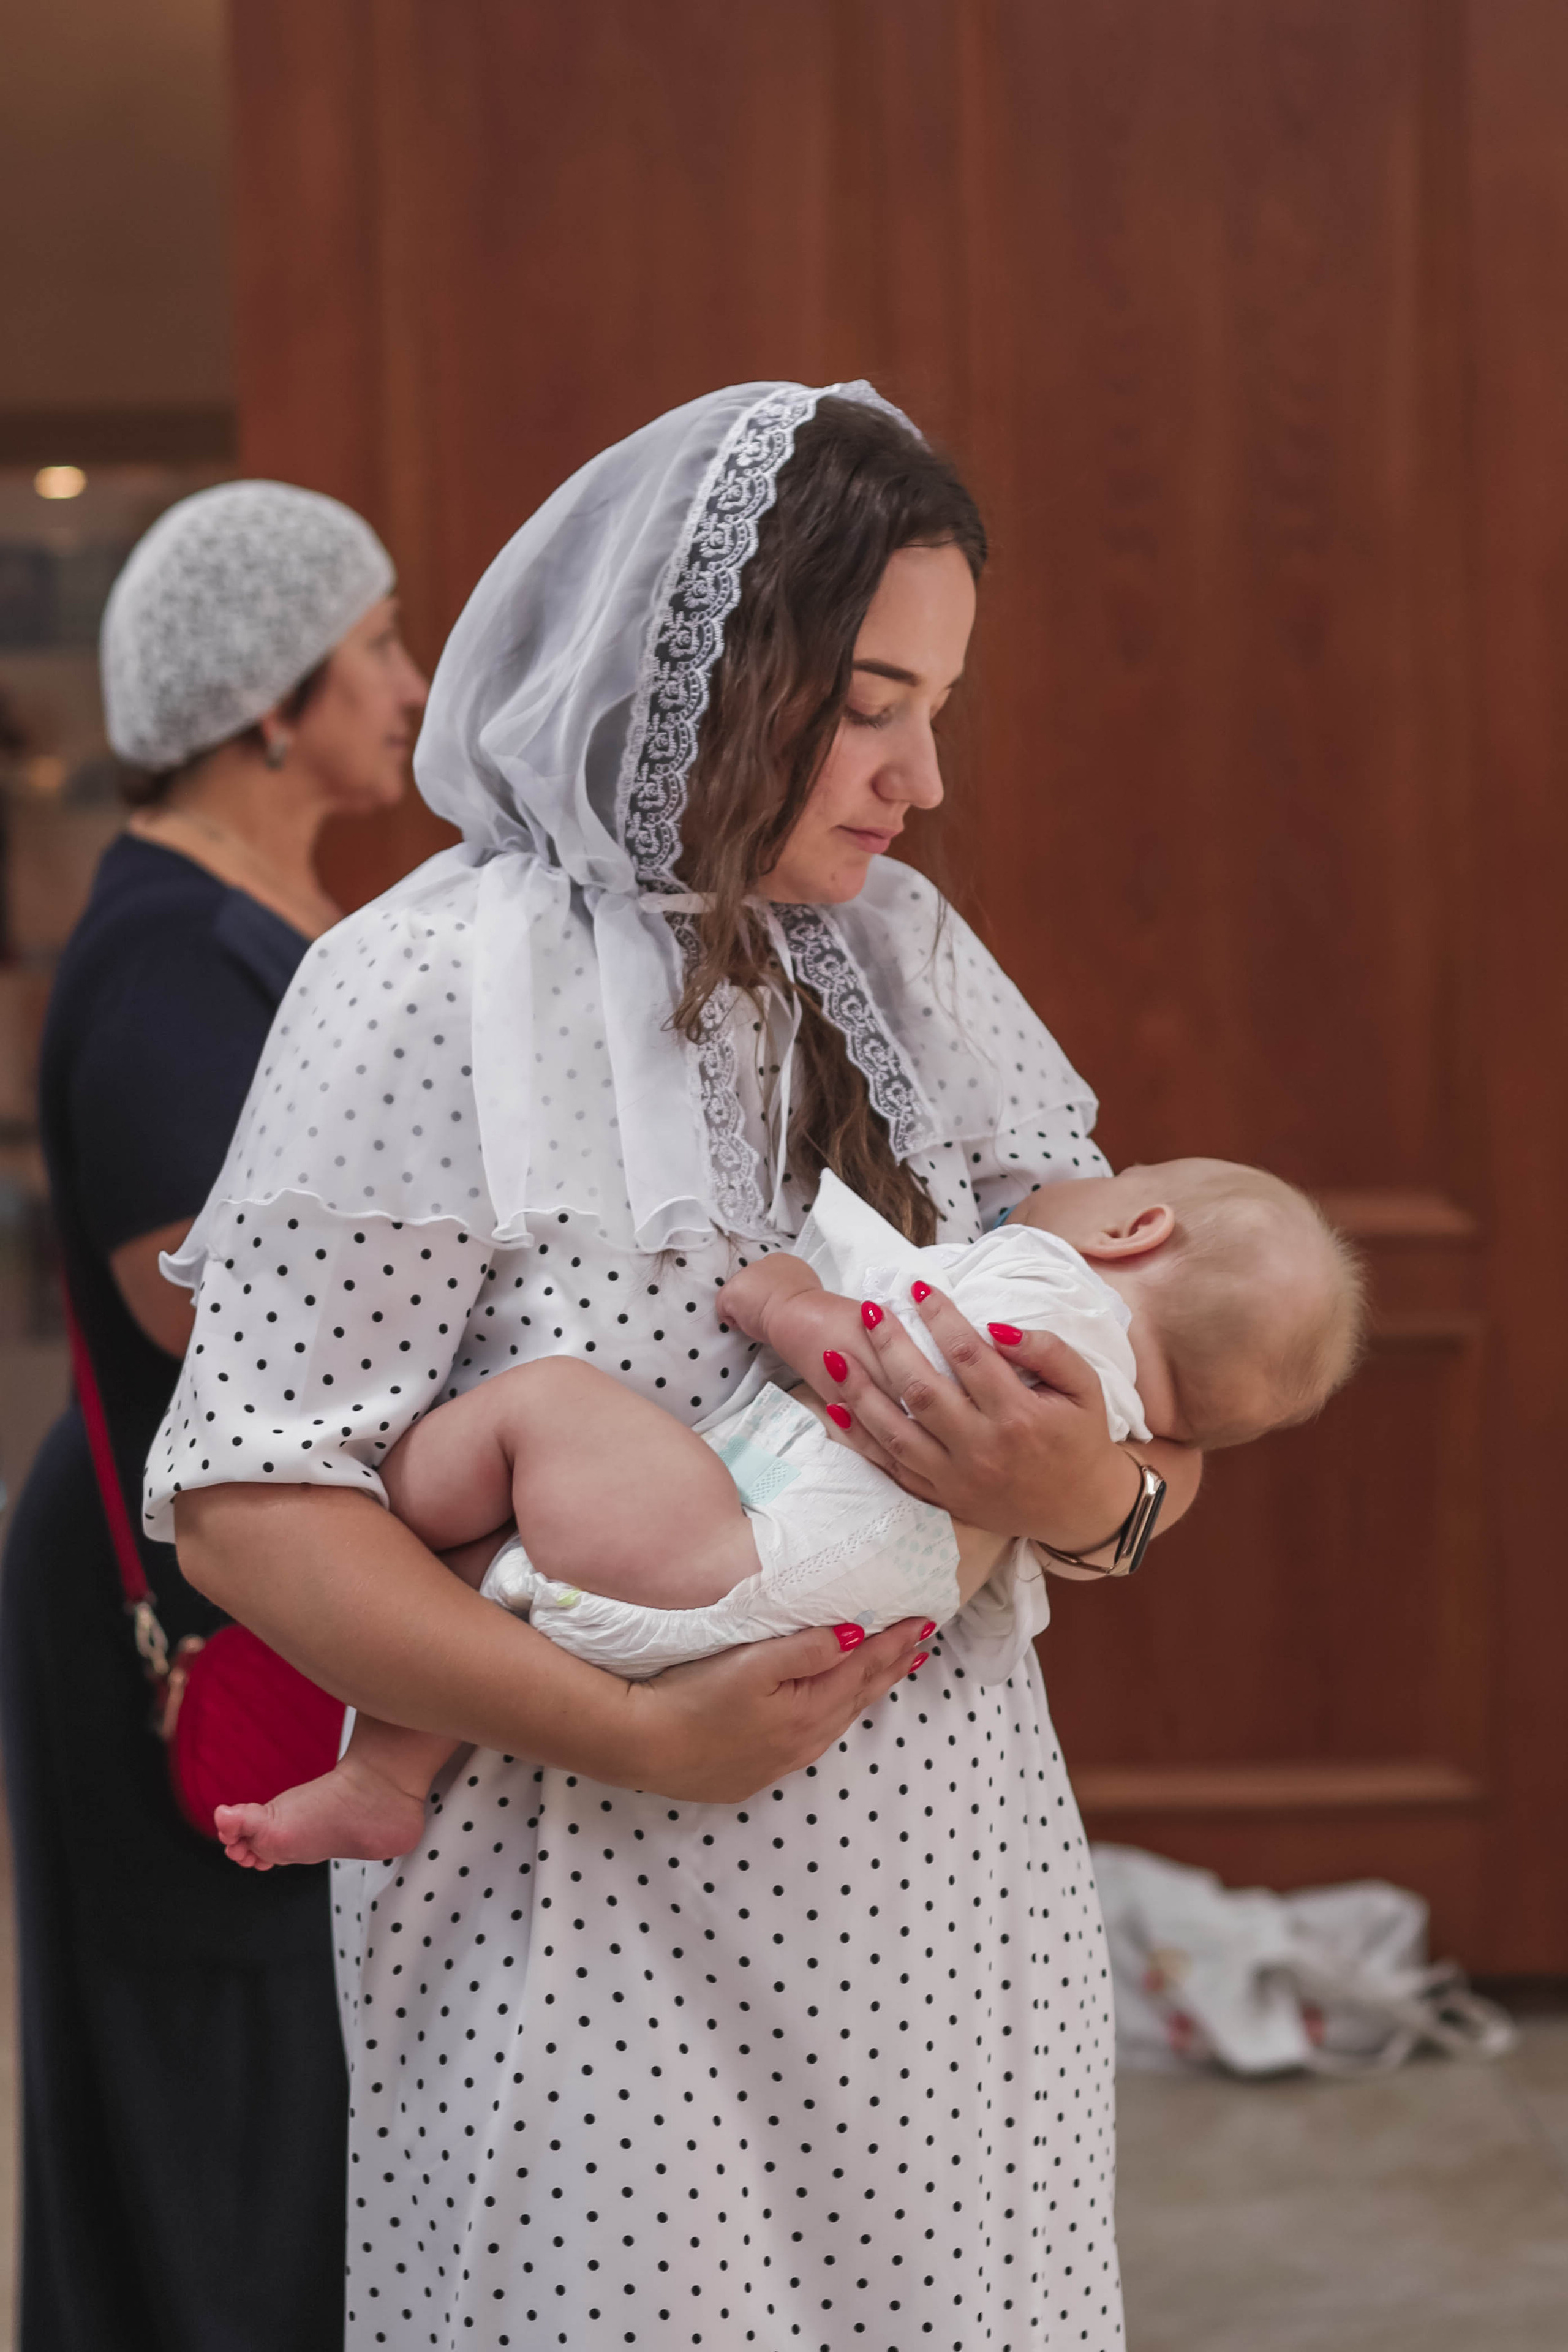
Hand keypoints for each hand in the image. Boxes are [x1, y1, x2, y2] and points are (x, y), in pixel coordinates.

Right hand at [620, 1617, 933, 1802]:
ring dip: (866, 1693)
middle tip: (920, 1646)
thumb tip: (854, 1636)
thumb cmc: (691, 1697)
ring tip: (889, 1674)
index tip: (922, 1622)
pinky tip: (832, 1711)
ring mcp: (781, 1760)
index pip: (863, 1668)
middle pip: (859, 1697)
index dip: (893, 1643)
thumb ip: (806, 1649)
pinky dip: (834, 1715)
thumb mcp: (751, 1662)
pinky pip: (813, 1738)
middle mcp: (804, 1740)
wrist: (642, 1747)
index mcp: (808, 1709)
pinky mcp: (757, 1772)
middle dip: (891, 1668)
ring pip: (838, 1719)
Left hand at [815, 1284, 1149, 1550]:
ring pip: (895, 1430)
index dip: (939, 1317)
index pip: (968, 1355)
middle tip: (871, 1308)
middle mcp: (981, 1448)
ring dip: (861, 1390)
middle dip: (890, 1345)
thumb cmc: (1082, 1438)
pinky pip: (891, 1466)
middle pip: (921, 1389)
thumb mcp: (1085, 1387)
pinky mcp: (941, 1496)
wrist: (1081, 1509)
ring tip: (836, 1353)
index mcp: (1017, 1416)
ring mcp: (955, 1477)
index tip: (918, 1288)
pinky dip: (861, 1438)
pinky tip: (835, 1408)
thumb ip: (1048, 1350)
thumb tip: (996, 1327)